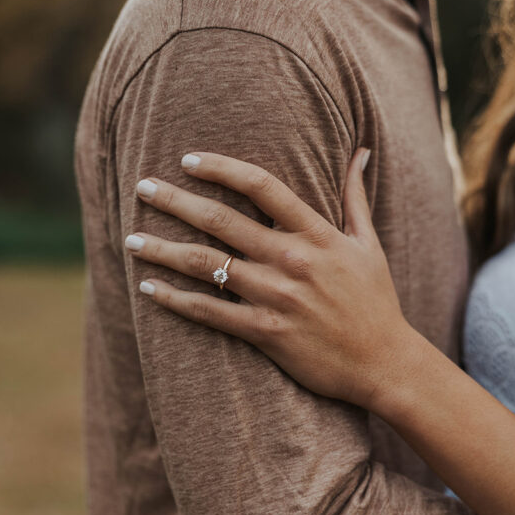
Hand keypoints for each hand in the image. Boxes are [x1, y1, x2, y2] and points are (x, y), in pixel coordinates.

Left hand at [126, 149, 419, 409]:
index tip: (188, 159)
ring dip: (163, 250)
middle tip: (141, 187)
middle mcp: (292, 260)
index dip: (221, 168)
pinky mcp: (266, 332)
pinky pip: (210, 312)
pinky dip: (175, 300)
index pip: (261, 186)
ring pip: (207, 265)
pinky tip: (148, 289)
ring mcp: (276, 297)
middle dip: (175, 201)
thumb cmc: (376, 301)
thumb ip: (355, 196)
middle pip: (221, 220)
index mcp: (316, 233)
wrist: (384, 363)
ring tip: (131, 238)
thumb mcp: (369, 243)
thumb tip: (360, 151)